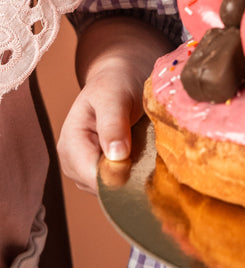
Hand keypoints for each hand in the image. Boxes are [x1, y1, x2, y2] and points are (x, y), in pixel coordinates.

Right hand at [57, 71, 142, 192]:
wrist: (119, 78)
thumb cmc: (115, 83)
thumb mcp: (114, 96)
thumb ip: (113, 123)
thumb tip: (117, 156)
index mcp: (71, 144)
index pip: (92, 175)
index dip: (119, 175)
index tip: (144, 164)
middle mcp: (74, 162)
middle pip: (102, 187)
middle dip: (127, 177)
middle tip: (151, 156)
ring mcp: (86, 171)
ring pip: (112, 189)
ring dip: (132, 177)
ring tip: (147, 153)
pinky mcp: (100, 172)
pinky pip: (118, 184)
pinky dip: (133, 175)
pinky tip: (143, 159)